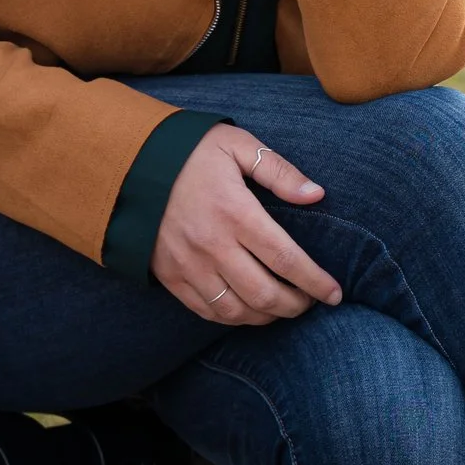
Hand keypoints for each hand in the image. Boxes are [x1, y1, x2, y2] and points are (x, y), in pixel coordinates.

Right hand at [150, 126, 343, 324]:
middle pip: (265, 294)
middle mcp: (213, 246)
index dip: (315, 281)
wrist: (130, 166)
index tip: (334, 293)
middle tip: (311, 302)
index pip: (286, 259)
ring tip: (284, 307)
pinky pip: (208, 311)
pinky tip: (249, 310)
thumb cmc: (190, 152)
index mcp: (235, 212)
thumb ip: (278, 171)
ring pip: (238, 311)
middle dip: (297, 305)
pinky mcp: (171, 277)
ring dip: (268, 317)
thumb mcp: (236, 146)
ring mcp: (190, 266)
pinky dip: (234, 318)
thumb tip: (317, 194)